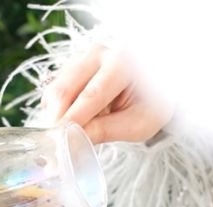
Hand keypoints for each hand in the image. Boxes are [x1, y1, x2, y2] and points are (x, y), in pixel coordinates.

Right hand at [42, 45, 173, 143]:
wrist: (157, 85)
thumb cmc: (152, 103)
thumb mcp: (139, 123)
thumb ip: (106, 131)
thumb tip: (72, 141)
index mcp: (122, 64)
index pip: (91, 95)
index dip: (73, 120)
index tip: (60, 142)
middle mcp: (99, 54)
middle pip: (65, 89)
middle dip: (56, 119)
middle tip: (56, 145)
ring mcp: (82, 57)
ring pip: (55, 90)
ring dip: (57, 116)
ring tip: (74, 133)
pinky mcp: (72, 66)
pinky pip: (55, 90)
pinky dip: (58, 110)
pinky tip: (76, 119)